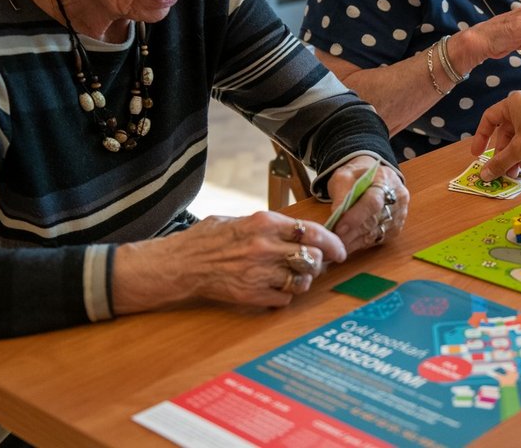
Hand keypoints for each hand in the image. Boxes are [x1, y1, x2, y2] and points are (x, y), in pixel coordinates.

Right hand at [112, 211, 346, 311]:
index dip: (331, 243)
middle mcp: (266, 247)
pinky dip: (284, 296)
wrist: (181, 265)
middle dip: (318, 263)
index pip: (312, 232)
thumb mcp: (241, 220)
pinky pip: (284, 299)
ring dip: (303, 281)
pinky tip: (274, 288)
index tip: (339, 250)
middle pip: (312, 259)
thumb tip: (299, 231)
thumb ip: (270, 225)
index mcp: (264, 223)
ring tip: (294, 277)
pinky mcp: (252, 295)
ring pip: (302, 282)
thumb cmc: (208, 239)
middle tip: (314, 264)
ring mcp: (259, 273)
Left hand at [327, 155, 408, 252]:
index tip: (339, 227)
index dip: (356, 216)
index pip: (373, 201)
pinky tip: (347, 244)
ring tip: (337, 244)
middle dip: (351, 232)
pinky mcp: (395, 228)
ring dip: (354, 241)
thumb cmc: (356, 177)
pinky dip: (360, 244)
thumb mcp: (344, 176)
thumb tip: (336, 215)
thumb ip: (341, 193)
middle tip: (333, 240)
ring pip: (375, 233)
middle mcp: (397, 197)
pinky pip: (377, 240)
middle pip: (374, 220)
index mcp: (384, 179)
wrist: (372, 179)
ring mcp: (398, 214)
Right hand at [470, 89, 520, 179]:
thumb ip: (499, 162)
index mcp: (515, 101)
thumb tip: (484, 175)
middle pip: (506, 129)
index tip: (478, 155)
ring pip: (520, 133)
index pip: (489, 118)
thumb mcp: (519, 151)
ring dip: (514, 153)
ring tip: (514, 172)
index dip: (480, 137)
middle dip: (502, 152)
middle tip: (500, 169)